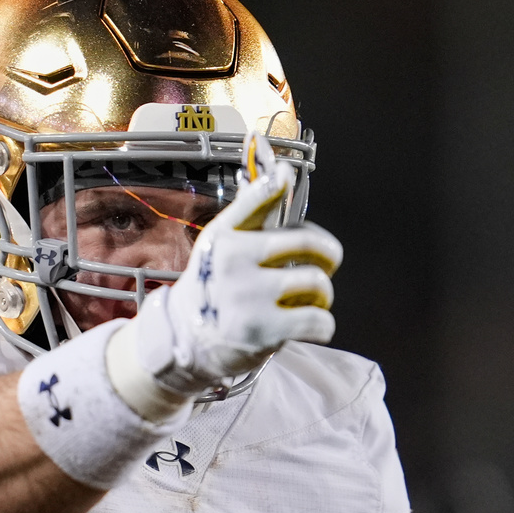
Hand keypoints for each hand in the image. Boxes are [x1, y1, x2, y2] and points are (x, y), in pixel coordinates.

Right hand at [133, 134, 343, 395]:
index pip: (255, 201)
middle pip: (308, 243)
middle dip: (328, 255)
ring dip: (322, 296)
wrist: (185, 340)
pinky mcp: (262, 329)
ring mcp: (248, 295)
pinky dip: (322, 326)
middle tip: (326, 265)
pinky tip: (308, 326)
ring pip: (317, 283)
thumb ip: (252, 214)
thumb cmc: (212, 288)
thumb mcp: (220, 246)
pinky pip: (319, 320)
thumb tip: (282, 172)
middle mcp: (234, 261)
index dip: (274, 184)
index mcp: (225, 237)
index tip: (285, 174)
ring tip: (309, 302)